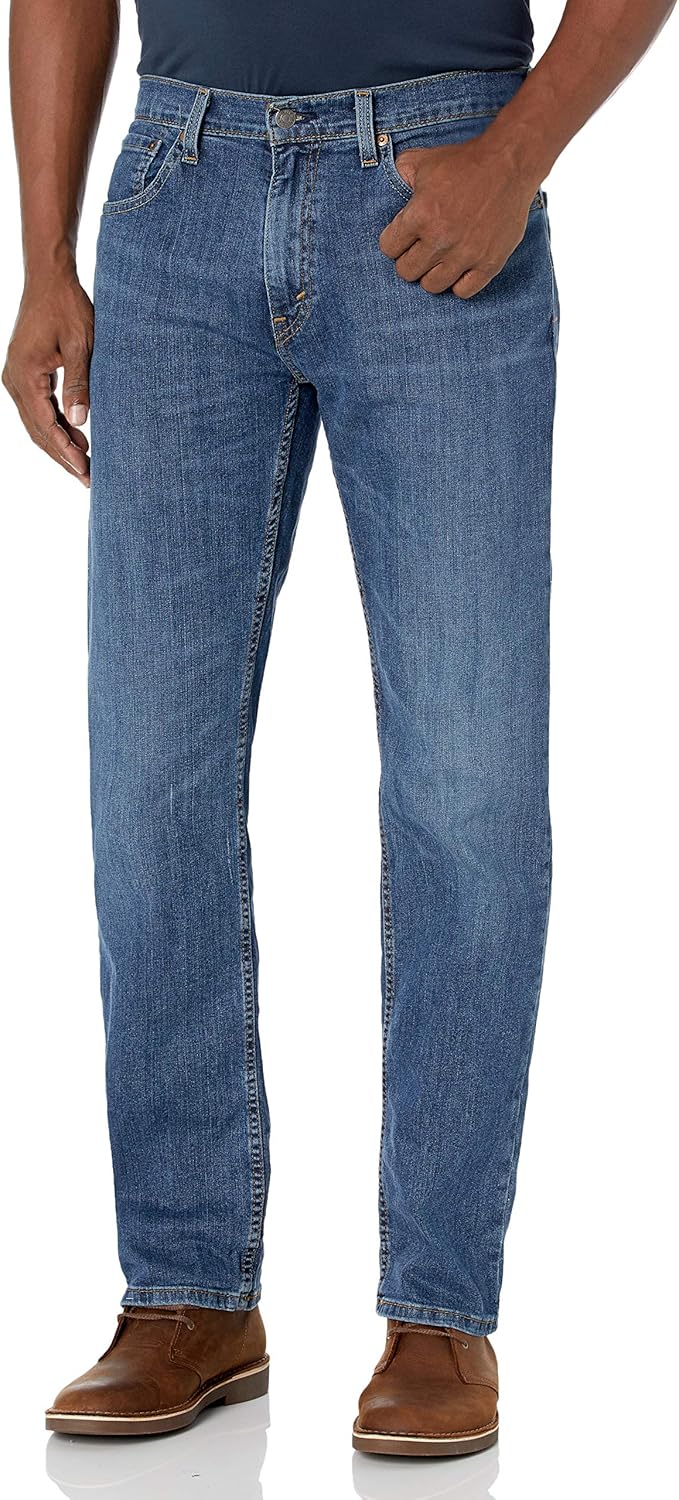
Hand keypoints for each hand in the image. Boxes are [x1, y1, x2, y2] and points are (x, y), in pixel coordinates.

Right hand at [3, 269, 92, 485]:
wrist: (49, 278)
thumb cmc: (67, 306)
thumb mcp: (81, 345)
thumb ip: (79, 383)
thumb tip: (80, 421)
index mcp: (25, 375)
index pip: (46, 425)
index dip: (66, 451)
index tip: (85, 470)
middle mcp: (14, 380)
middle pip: (38, 430)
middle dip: (63, 456)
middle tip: (88, 479)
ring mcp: (16, 377)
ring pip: (37, 422)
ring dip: (60, 443)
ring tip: (86, 464)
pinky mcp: (24, 373)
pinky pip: (38, 408)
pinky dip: (57, 424)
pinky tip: (77, 436)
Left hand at [379, 132, 538, 297]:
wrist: (509, 163)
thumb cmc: (465, 161)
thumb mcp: (423, 160)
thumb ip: (400, 175)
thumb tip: (391, 186)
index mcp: (421, 215)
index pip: (389, 248)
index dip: (394, 241)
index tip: (404, 235)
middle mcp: (441, 239)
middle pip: (407, 272)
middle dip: (410, 259)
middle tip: (421, 248)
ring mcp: (466, 254)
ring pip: (432, 286)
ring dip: (432, 274)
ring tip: (440, 259)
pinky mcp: (489, 263)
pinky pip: (464, 292)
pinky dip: (459, 283)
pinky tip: (460, 267)